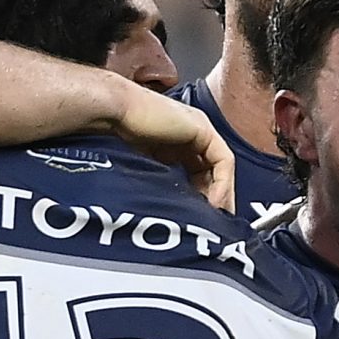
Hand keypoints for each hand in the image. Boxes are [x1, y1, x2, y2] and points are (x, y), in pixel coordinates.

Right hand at [109, 82, 234, 210]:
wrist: (115, 113)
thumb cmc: (118, 137)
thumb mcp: (146, 168)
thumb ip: (164, 183)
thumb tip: (171, 211)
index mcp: (178, 142)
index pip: (200, 174)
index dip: (203, 198)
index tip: (201, 221)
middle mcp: (193, 134)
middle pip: (214, 171)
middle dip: (216, 199)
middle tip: (215, 225)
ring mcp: (200, 129)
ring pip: (222, 167)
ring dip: (222, 194)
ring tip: (215, 218)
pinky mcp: (203, 129)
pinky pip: (223, 160)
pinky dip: (222, 183)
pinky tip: (211, 202)